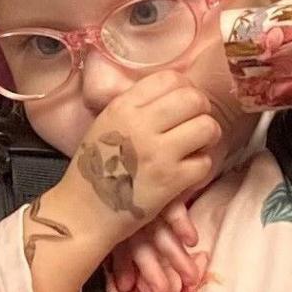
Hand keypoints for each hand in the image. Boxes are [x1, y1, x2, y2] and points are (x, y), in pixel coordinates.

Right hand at [45, 70, 223, 243]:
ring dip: (208, 137)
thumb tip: (172, 91)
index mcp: (122, 107)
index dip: (185, 89)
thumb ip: (135, 106)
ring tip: (197, 146)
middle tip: (196, 124)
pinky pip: (205, 162)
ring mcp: (157, 154)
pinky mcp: (170, 181)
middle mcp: (140, 125)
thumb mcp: (105, 124)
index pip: (170, 78)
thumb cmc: (95, 169)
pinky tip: (187, 171)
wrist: (82, 213)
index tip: (183, 104)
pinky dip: (201, 167)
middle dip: (202, 110)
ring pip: (206, 127)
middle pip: (193, 99)